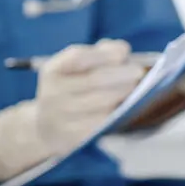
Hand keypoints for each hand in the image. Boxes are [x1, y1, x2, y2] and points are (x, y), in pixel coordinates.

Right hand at [33, 39, 145, 153]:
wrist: (46, 125)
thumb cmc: (70, 88)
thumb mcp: (75, 68)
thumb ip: (99, 53)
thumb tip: (121, 50)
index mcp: (52, 71)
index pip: (77, 57)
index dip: (102, 55)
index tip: (123, 54)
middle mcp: (53, 93)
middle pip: (93, 80)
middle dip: (120, 74)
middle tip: (137, 72)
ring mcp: (60, 116)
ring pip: (100, 103)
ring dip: (121, 94)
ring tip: (133, 89)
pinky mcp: (72, 135)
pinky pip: (100, 123)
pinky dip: (114, 113)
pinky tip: (122, 108)